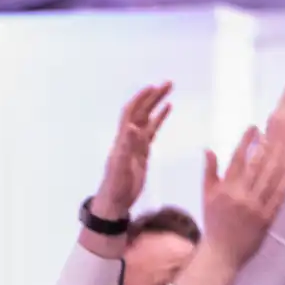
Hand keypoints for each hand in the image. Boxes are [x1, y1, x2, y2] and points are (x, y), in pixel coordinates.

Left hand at [91, 83, 172, 218]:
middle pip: (141, 111)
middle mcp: (129, 137)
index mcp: (122, 138)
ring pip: (147, 118)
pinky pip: (152, 130)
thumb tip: (132, 126)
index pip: (131, 112)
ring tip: (169, 91)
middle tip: (168, 83)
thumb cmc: (116, 185)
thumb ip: (126, 146)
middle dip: (153, 96)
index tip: (153, 87)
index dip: (140, 99)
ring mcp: (136, 144)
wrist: (116, 200)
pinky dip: (159, 119)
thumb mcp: (121, 166)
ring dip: (156, 104)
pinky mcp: (143, 152)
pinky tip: (167, 110)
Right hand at [200, 127, 284, 265]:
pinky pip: (278, 198)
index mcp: (225, 189)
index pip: (237, 159)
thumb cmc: (213, 222)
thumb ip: (209, 172)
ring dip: (278, 161)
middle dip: (265, 147)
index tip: (253, 128)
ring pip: (269, 179)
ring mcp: (255, 208)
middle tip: (273, 132)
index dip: (246, 141)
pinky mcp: (266, 219)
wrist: (221, 253)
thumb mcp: (207, 196)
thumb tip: (208, 149)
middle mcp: (240, 196)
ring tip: (284, 146)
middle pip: (256, 166)